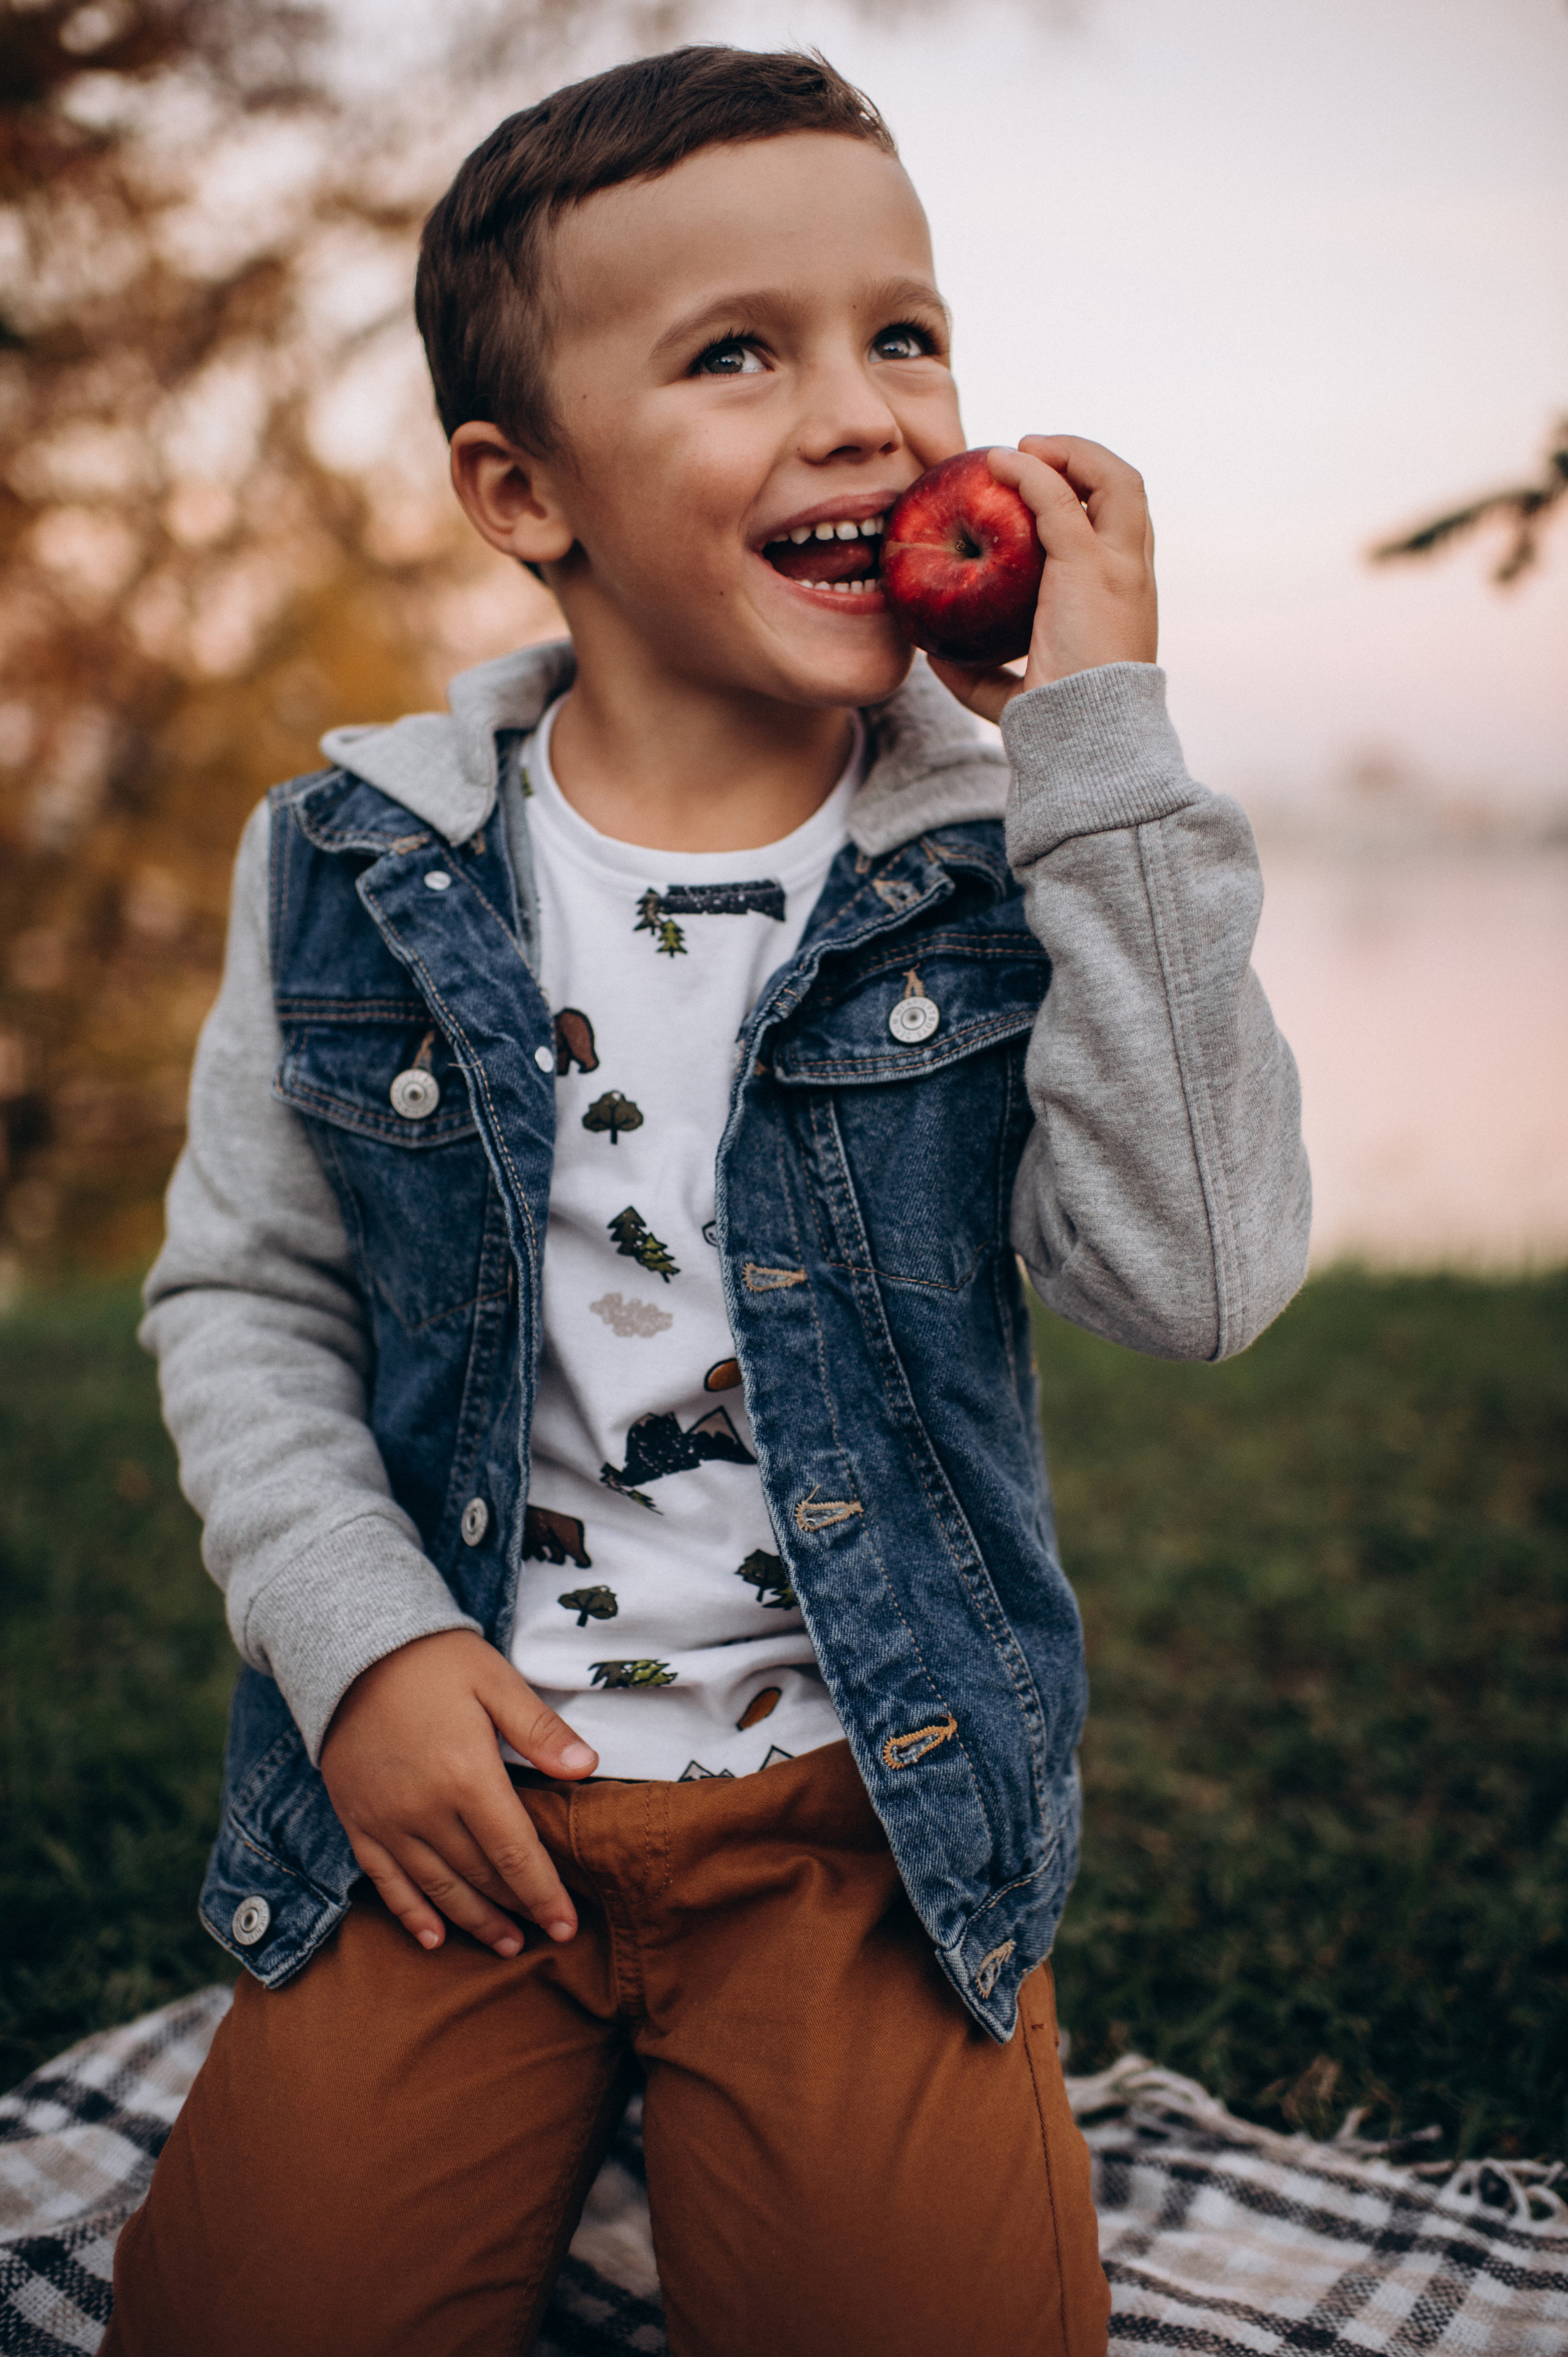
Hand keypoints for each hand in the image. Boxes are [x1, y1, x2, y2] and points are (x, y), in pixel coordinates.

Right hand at [319, 1629, 597, 1956]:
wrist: (349, 1649)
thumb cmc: (433, 1660)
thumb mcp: (495, 1680)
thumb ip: (540, 1728)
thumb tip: (587, 1767)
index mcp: (466, 1776)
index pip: (515, 1853)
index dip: (544, 1895)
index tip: (567, 1926)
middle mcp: (424, 1809)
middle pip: (479, 1876)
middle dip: (516, 1909)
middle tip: (543, 1935)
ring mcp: (386, 1820)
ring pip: (437, 1887)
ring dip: (473, 1920)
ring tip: (504, 1944)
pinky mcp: (357, 1820)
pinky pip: (384, 1880)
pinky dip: (410, 1913)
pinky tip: (433, 1938)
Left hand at [929, 435, 1157, 725]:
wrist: (1082, 741)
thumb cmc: (1052, 727)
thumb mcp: (1014, 694)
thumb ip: (982, 675)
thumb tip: (935, 658)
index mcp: (1123, 599)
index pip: (1120, 527)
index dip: (1085, 497)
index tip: (1036, 493)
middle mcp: (1131, 575)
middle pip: (1126, 491)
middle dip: (1082, 462)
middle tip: (1030, 457)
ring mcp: (1117, 567)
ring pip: (1112, 479)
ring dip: (1068, 453)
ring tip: (1021, 449)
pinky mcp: (1090, 566)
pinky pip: (1060, 497)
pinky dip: (1032, 471)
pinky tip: (999, 462)